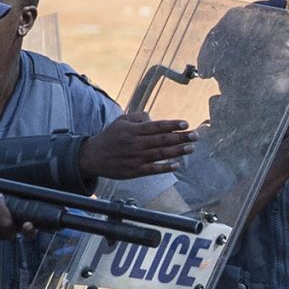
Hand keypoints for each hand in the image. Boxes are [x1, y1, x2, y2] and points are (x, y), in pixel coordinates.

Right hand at [78, 114, 195, 179]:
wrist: (93, 157)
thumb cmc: (110, 137)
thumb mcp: (121, 121)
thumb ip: (138, 118)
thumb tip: (153, 118)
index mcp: (134, 130)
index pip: (157, 126)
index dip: (172, 125)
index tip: (186, 123)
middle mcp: (136, 143)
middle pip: (162, 139)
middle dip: (180, 137)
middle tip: (195, 136)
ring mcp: (136, 158)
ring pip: (160, 154)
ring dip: (177, 151)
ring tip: (191, 148)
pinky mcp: (135, 171)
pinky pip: (153, 169)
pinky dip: (165, 167)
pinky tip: (177, 165)